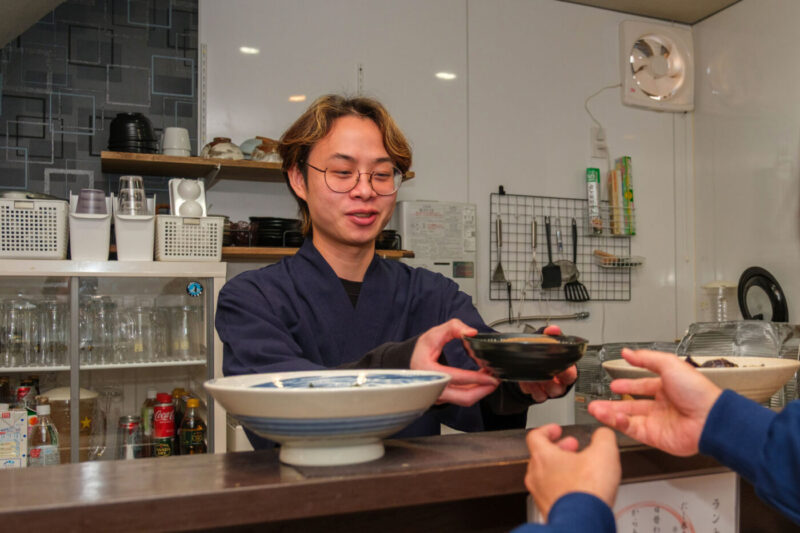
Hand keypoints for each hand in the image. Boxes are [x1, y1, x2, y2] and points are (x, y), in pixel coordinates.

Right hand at [411, 319, 499, 406]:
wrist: (411, 361)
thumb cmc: (421, 349)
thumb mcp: (435, 333)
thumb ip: (454, 328)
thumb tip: (471, 332)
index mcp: (428, 371)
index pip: (456, 378)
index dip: (476, 379)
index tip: (491, 376)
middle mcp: (432, 387)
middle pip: (463, 397)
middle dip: (483, 390)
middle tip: (496, 381)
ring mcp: (437, 395)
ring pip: (464, 400)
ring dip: (480, 390)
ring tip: (491, 378)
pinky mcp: (443, 398)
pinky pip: (461, 398)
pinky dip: (474, 391)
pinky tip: (481, 381)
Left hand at [518, 325, 577, 401]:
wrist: (528, 366)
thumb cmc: (542, 354)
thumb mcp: (546, 342)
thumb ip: (551, 335)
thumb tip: (554, 329)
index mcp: (567, 369)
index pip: (572, 373)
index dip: (567, 371)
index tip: (559, 366)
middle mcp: (560, 381)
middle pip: (562, 385)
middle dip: (552, 379)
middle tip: (544, 372)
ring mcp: (550, 389)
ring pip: (550, 392)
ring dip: (541, 383)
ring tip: (534, 376)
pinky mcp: (540, 394)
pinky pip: (538, 396)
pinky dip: (531, 389)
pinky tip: (528, 381)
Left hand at [524, 424, 619, 519]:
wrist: (583, 523)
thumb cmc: (587, 492)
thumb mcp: (604, 453)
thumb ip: (603, 436)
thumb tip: (603, 434)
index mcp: (543, 457)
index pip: (535, 435)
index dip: (548, 430)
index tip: (557, 430)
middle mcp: (536, 475)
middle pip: (541, 455)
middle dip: (559, 449)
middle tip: (573, 448)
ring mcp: (540, 494)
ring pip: (545, 475)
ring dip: (561, 469)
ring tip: (579, 469)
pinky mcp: (548, 509)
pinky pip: (552, 493)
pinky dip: (562, 487)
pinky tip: (580, 490)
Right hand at [588, 348, 722, 456]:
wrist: (709, 419)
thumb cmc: (697, 392)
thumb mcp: (669, 364)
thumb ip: (645, 358)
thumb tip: (627, 352)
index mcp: (667, 387)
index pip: (642, 386)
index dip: (627, 385)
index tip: (614, 384)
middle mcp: (662, 405)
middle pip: (631, 404)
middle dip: (613, 403)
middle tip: (598, 402)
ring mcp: (657, 422)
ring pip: (628, 418)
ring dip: (610, 414)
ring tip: (595, 409)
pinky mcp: (655, 436)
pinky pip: (632, 429)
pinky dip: (619, 424)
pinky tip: (610, 417)